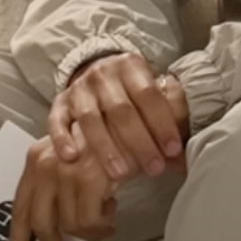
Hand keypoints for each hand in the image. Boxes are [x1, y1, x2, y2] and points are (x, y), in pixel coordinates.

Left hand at [4, 134, 120, 240]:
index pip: (19, 205)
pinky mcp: (88, 180)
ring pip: (68, 226)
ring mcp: (65, 173)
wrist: (135, 123)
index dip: (18, 236)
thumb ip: (57, 188)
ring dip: (89, 232)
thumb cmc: (108, 144)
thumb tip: (51, 228)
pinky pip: (89, 223)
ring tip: (104, 222)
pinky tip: (111, 215)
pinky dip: (102, 227)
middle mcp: (45, 165)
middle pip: (39, 222)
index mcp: (36, 160)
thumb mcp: (73, 160)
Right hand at [49, 50, 190, 184]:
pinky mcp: (60, 103)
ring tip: (120, 174)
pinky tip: (72, 158)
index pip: (148, 95)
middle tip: (154, 168)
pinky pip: (57, 121)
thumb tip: (183, 158)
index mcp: (131, 66)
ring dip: (106, 148)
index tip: (173, 150)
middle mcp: (103, 74)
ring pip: (90, 118)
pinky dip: (62, 139)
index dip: (162, 123)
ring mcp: (79, 88)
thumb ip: (168, 119)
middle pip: (121, 110)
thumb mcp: (152, 93)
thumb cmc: (132, 92)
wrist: (97, 70)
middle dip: (139, 142)